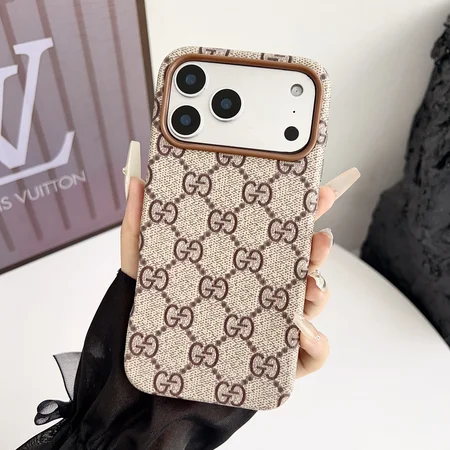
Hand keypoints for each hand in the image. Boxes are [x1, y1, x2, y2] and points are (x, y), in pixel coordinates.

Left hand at [121, 169, 359, 379]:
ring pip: (314, 303)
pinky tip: (302, 332)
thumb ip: (139, 226)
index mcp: (243, 263)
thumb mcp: (143, 265)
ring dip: (321, 291)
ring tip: (309, 285)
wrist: (151, 367)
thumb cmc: (155, 310)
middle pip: (304, 264)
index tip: (320, 194)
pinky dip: (317, 343)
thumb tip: (136, 182)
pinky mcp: (277, 360)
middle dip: (318, 250)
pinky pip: (312, 353)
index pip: (280, 233)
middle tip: (318, 239)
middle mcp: (263, 288)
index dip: (305, 211)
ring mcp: (273, 322)